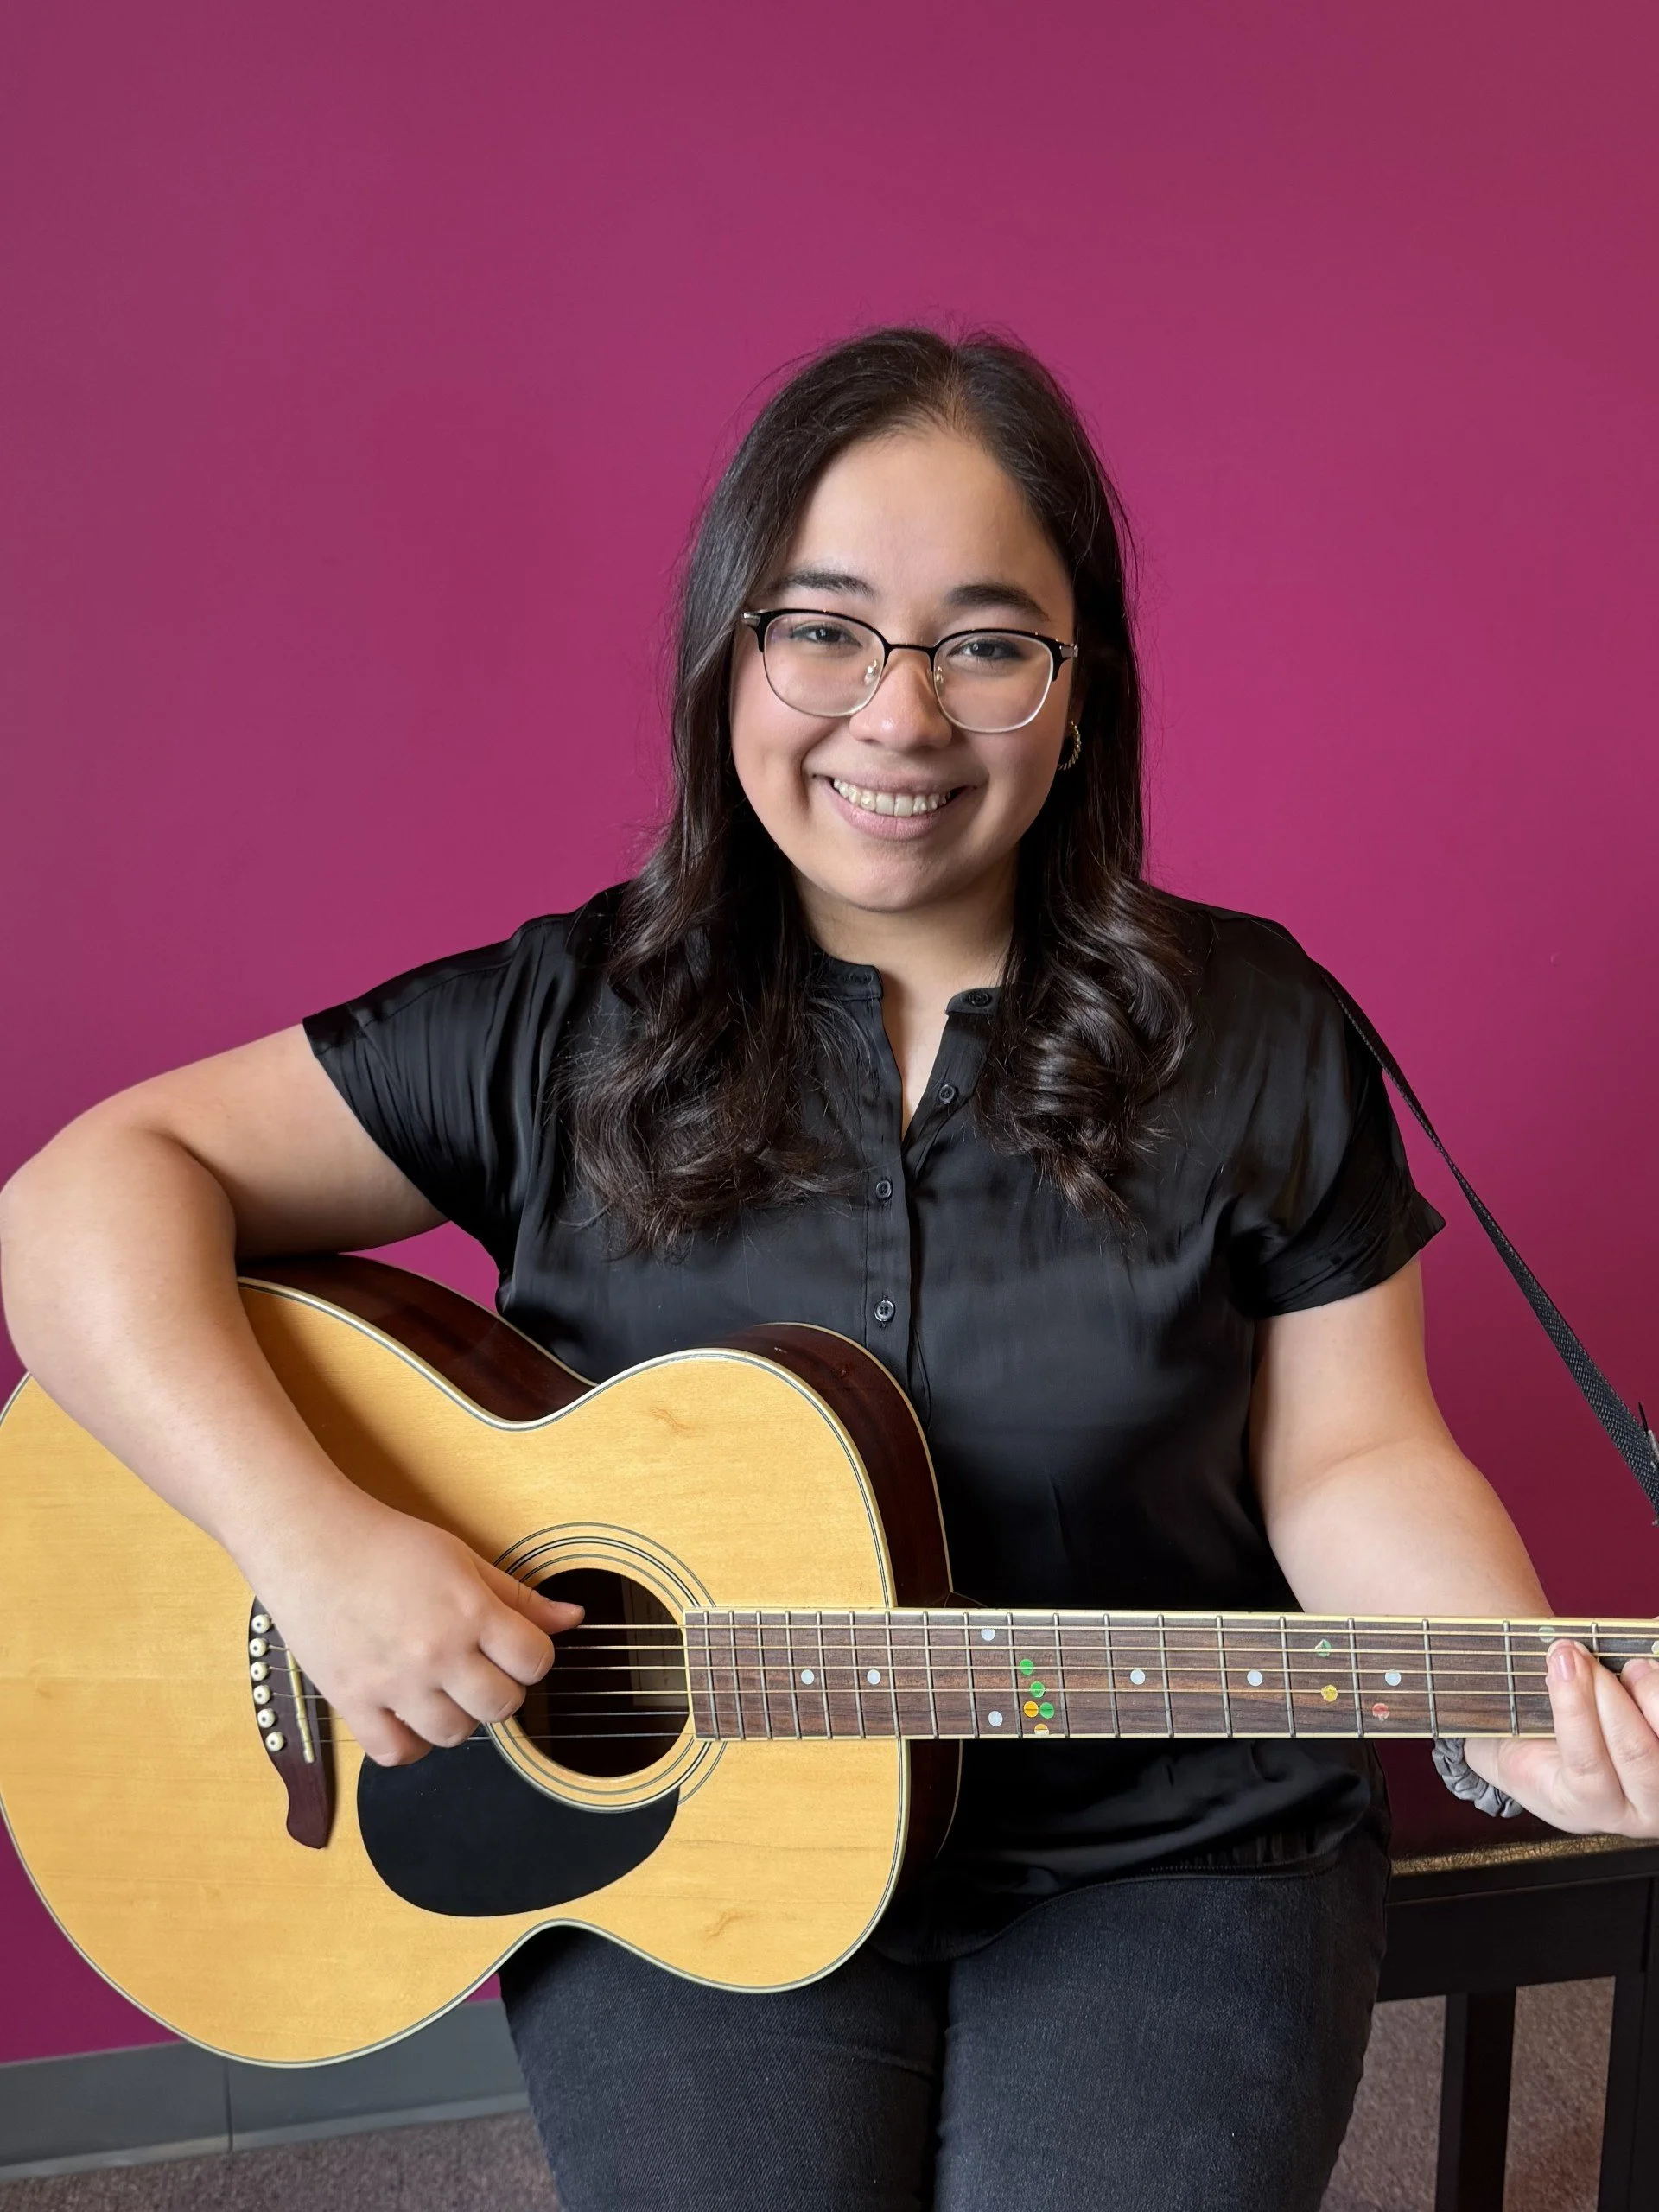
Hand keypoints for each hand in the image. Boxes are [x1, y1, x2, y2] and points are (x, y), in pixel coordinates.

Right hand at [243, 1491, 582, 1766]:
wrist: (311, 1541)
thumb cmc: (386, 1544)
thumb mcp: (462, 1558)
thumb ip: (517, 1596)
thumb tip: (573, 1618)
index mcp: (469, 1612)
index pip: (535, 1661)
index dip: (533, 1656)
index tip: (515, 1647)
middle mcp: (436, 1652)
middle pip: (501, 1705)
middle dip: (501, 1689)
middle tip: (481, 1668)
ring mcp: (393, 1682)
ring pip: (454, 1734)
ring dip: (459, 1716)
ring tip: (444, 1688)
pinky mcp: (352, 1700)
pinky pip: (395, 1753)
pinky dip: (410, 1744)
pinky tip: (411, 1716)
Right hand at [1465, 1641, 1658, 1835]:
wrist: (1564, 1766)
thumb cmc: (1534, 1745)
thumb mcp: (1508, 1735)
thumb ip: (1506, 1712)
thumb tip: (1542, 1660)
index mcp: (1580, 1807)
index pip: (1587, 1766)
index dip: (1575, 1709)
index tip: (1560, 1660)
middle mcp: (1633, 1810)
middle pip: (1634, 1754)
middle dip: (1606, 1692)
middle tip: (1581, 1651)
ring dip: (1648, 1694)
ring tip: (1628, 1665)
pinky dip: (1658, 1693)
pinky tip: (1645, 1671)